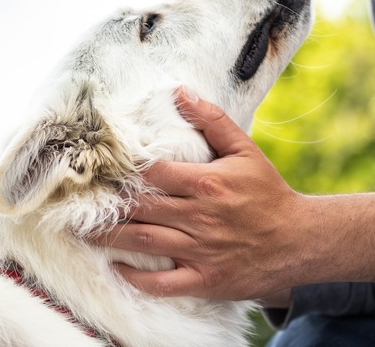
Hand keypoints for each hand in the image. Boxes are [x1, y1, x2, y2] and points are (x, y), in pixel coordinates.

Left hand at [98, 87, 308, 299]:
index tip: (98, 169)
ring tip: (79, 231)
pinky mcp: (205, 279)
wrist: (300, 239)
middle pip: (139, 207)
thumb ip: (211, 121)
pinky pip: (163, 282)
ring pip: (143, 241)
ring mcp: (200, 250)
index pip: (151, 173)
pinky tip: (115, 267)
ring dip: (107, 237)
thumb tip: (180, 92)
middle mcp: (199, 216)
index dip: (121, 170)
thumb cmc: (268, 193)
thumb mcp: (244, 150)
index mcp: (206, 182)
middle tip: (75, 202)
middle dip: (104, 204)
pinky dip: (136, 277)